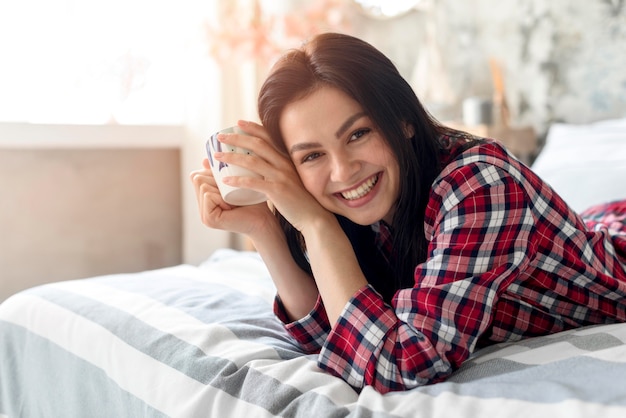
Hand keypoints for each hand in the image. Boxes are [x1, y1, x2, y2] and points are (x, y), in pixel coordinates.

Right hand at [189, 158, 274, 238]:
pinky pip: (208, 195)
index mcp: (204, 198)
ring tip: (231, 200)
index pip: (196, 175)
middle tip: (231, 193)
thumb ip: (218, 172)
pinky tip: (231, 206)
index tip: (228, 183)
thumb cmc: (253, 199)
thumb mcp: (233, 181)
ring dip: (219, 188)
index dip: (211, 173)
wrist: (263, 218)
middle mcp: (201, 207)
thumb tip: (204, 160)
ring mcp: (203, 215)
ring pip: (202, 185)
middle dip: (215, 180)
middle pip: (197, 178)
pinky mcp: (209, 219)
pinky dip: (220, 197)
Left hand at [215, 121, 333, 231]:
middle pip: (257, 145)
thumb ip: (280, 170)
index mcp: (287, 159)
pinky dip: (238, 180)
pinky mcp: (277, 190)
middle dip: (236, 138)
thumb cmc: (301, 200)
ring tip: (217, 157)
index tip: (238, 123)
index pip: (268, 137)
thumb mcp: (292, 178)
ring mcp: (281, 176)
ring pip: (252, 161)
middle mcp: (284, 164)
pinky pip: (253, 182)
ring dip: (232, 157)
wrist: (314, 217)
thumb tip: (264, 165)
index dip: (252, 128)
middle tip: (219, 137)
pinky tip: (226, 180)